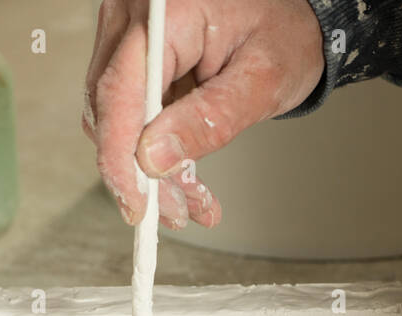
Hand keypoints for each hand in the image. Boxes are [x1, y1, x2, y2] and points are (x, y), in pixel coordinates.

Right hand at [83, 0, 324, 228]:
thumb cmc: (284, 32)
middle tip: (178, 210)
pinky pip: (127, 109)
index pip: (120, 94)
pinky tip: (180, 173)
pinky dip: (152, 148)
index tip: (138, 205)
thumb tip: (154, 160)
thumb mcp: (262, 79)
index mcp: (164, 12)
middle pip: (110, 109)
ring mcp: (127, 33)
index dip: (121, 159)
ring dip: (147, 167)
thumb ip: (210, 119)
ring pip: (114, 116)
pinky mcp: (131, 52)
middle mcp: (134, 16)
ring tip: (189, 198)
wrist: (291, 14)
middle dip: (141, 172)